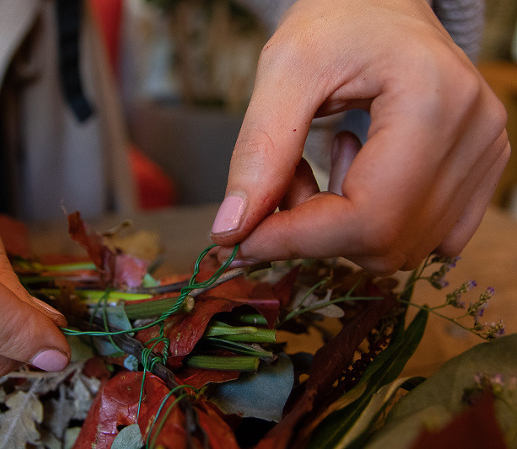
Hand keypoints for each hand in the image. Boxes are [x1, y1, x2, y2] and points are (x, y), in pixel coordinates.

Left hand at [211, 0, 509, 274]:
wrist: (380, 5)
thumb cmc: (336, 20)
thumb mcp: (285, 68)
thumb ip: (259, 149)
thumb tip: (234, 229)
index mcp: (432, 101)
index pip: (369, 217)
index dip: (298, 240)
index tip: (243, 240)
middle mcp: (475, 135)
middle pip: (384, 241)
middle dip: (315, 228)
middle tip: (287, 177)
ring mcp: (484, 156)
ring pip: (397, 247)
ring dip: (338, 226)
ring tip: (322, 164)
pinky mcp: (480, 171)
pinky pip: (419, 236)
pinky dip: (371, 225)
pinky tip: (357, 174)